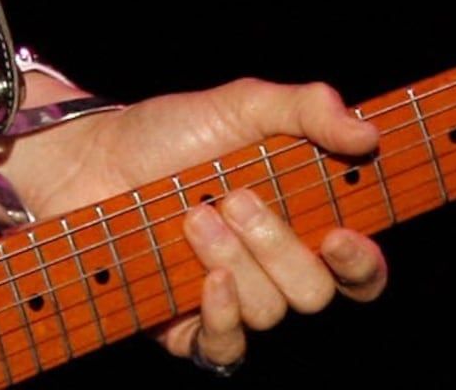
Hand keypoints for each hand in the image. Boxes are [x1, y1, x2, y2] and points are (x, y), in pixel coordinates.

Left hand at [0, 75, 390, 374]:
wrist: (89, 162)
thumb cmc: (168, 134)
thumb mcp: (241, 106)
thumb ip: (306, 110)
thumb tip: (367, 132)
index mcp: (300, 222)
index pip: (358, 270)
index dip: (361, 264)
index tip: (340, 234)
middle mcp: (272, 270)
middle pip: (314, 293)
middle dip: (278, 246)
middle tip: (235, 197)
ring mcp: (231, 302)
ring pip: (268, 312)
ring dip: (234, 261)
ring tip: (192, 215)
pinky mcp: (187, 328)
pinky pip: (225, 348)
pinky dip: (221, 316)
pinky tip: (204, 280)